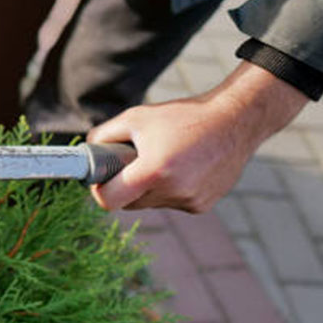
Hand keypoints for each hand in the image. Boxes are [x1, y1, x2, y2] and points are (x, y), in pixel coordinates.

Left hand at [88, 61, 308, 212]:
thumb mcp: (136, 117)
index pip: (109, 201)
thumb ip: (104, 136)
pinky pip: (171, 202)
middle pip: (129, 203)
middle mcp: (172, 191)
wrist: (237, 120)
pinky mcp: (202, 206)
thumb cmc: (183, 116)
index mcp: (153, 170)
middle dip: (125, 186)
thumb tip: (86, 153)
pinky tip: (184, 168)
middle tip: (133, 163)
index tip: (101, 178)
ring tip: (164, 160)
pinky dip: (170, 190)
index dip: (99, 190)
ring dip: (149, 188)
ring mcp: (189, 201)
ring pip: (150, 203)